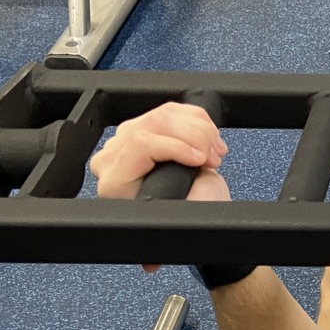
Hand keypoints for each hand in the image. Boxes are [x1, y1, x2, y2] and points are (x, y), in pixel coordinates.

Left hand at [88, 103, 231, 271]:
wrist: (182, 215)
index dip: (178, 146)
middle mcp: (115, 158)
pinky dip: (198, 121)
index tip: (201, 160)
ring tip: (214, 151)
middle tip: (213, 156)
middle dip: (194, 136)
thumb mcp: (179, 215)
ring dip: (200, 128)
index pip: (142, 143)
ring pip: (165, 113)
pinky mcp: (143, 128)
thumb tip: (187, 184)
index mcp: (116, 181)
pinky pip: (171, 110)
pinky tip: (209, 139)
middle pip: (154, 123)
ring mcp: (126, 140)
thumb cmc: (177, 219)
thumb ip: (178, 199)